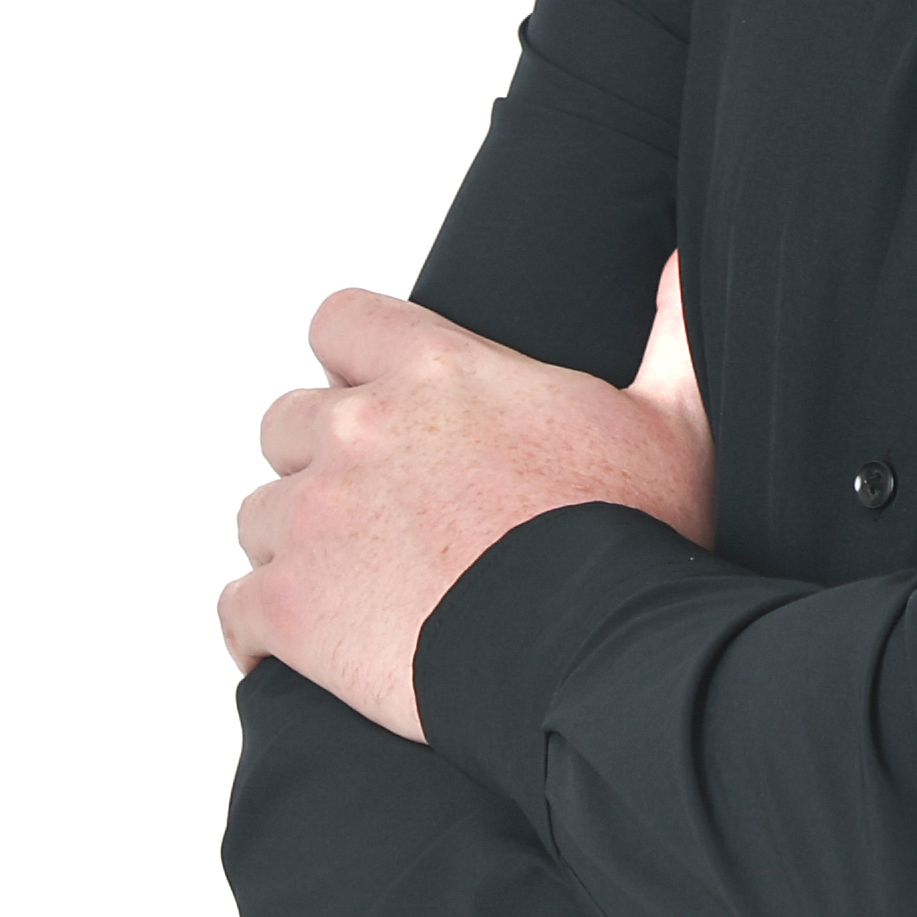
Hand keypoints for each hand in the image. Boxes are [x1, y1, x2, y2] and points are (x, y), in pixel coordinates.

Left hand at [219, 259, 715, 741]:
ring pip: (260, 514)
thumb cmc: (631, 537)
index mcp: (438, 372)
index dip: (352, 357)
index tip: (376, 394)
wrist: (591, 651)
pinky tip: (307, 654)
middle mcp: (359, 429)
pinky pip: (235, 610)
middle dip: (321, 459)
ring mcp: (314, 517)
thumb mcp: (672, 419)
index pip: (343, 321)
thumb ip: (667, 333)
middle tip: (378, 509)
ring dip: (296, 543)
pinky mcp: (290, 607)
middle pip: (287, 421)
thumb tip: (681, 263)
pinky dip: (261, 632)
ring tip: (354, 587)